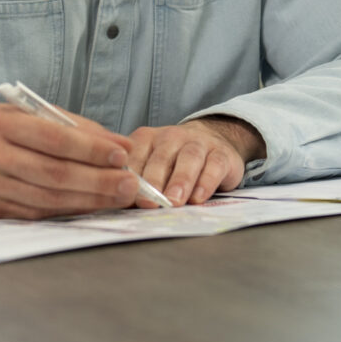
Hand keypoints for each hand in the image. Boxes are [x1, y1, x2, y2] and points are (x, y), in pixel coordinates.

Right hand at [0, 103, 137, 218]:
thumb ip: (74, 127)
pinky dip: (71, 212)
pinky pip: (39, 215)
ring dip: (91, 200)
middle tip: (130, 184)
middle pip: (54, 173)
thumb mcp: (29, 116)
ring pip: (49, 199)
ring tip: (120, 197)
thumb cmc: (3, 133)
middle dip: (99, 180)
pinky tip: (92, 207)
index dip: (91, 149)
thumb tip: (121, 147)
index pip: (54, 138)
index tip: (122, 155)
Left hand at [126, 117, 264, 206]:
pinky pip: (214, 165)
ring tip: (174, 201)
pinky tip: (198, 198)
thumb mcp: (153, 166)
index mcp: (148, 139)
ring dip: (180, 180)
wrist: (214, 140)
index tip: (124, 196)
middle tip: (148, 203)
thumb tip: (119, 204)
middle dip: (154, 181)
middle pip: (161, 157)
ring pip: (188, 158)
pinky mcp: (221, 154)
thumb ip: (138, 181)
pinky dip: (206, 182)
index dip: (130, 177)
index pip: (135, 156)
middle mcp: (172, 137)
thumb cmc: (175, 161)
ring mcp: (198, 143)